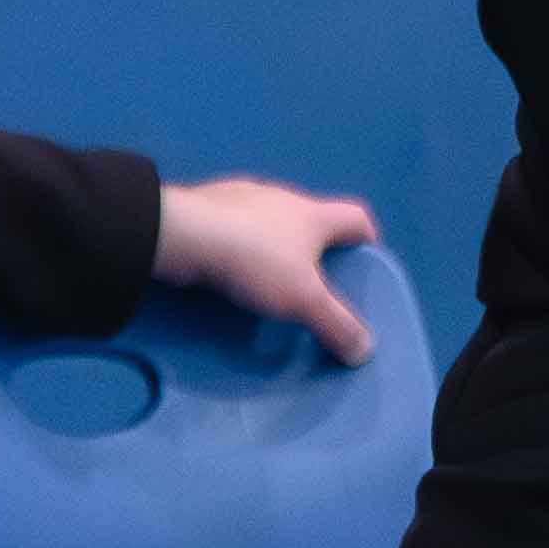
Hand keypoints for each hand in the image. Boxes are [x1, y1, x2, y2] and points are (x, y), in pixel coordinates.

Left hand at [155, 176, 382, 364]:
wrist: (181, 235)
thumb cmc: (254, 259)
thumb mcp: (303, 299)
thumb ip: (336, 324)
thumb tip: (365, 350)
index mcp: (312, 214)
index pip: (356, 218)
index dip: (367, 241)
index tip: (365, 266)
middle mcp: (281, 198)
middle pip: (313, 220)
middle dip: (318, 250)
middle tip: (316, 285)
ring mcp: (242, 200)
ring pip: (271, 222)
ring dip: (276, 247)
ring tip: (270, 282)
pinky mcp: (208, 209)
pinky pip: (235, 228)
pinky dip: (240, 247)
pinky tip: (230, 271)